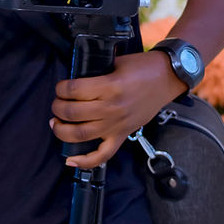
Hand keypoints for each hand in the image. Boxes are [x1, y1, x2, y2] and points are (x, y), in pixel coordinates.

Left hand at [50, 50, 182, 169]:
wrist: (167, 78)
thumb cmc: (143, 67)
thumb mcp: (116, 62)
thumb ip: (96, 71)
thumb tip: (75, 79)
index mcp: (110, 86)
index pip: (74, 90)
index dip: (61, 88)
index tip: (60, 87)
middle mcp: (112, 109)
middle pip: (73, 113)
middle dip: (58, 108)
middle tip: (56, 102)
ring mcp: (117, 125)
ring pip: (82, 135)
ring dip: (62, 130)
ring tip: (56, 123)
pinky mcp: (123, 135)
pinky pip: (103, 155)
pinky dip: (85, 161)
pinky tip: (70, 160)